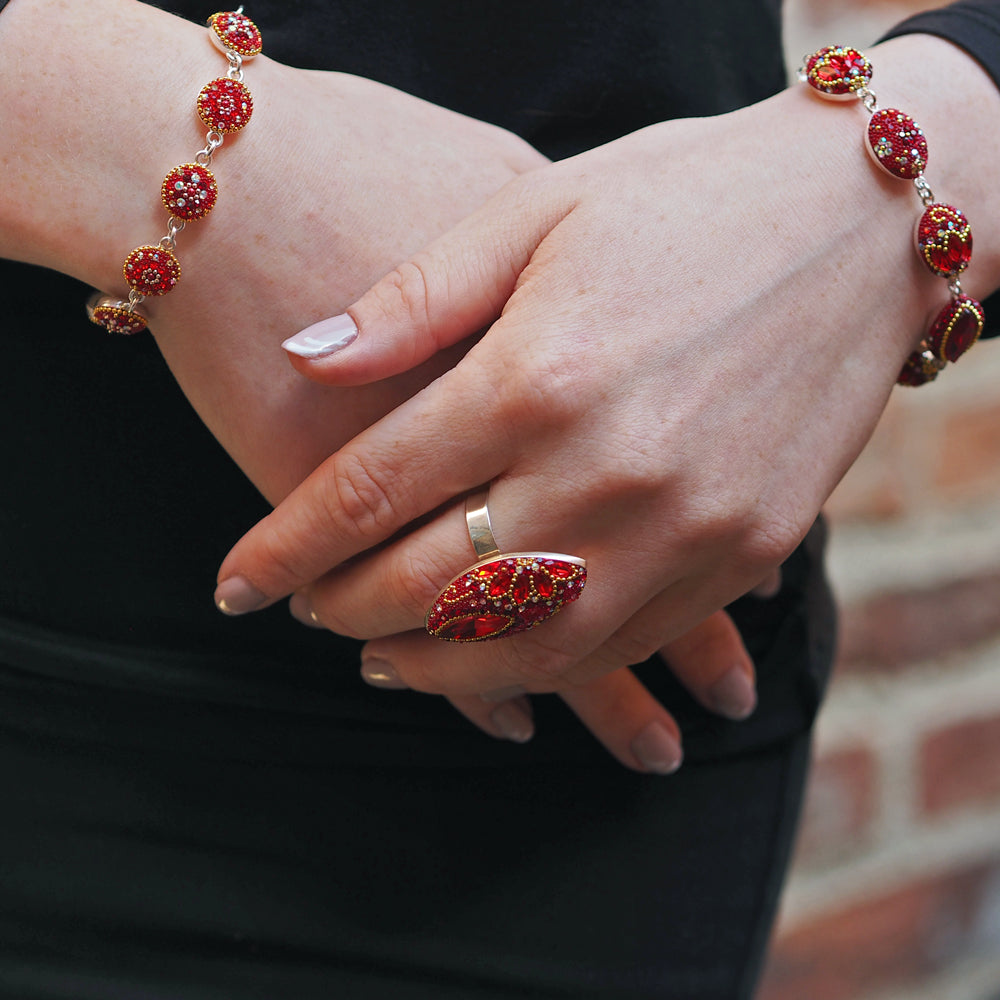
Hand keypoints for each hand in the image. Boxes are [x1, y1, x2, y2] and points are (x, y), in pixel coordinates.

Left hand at [214, 36, 999, 698]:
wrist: (860, 224)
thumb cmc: (686, 200)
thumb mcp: (536, 213)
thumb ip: (412, 302)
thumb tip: (306, 357)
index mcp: (539, 375)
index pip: (369, 492)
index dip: (287, 549)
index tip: (236, 584)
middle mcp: (609, 468)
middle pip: (433, 582)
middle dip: (346, 610)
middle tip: (307, 612)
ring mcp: (685, 524)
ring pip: (526, 645)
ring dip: (435, 669)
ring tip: (379, 661)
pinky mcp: (744, 550)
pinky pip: (622, 643)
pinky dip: (546, 674)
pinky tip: (500, 672)